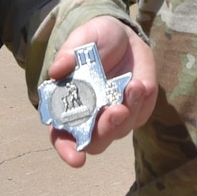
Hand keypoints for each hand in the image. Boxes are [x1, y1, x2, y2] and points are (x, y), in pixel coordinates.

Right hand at [44, 18, 156, 167]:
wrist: (123, 36)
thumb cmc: (95, 40)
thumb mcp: (82, 39)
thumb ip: (69, 53)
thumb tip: (56, 70)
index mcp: (66, 107)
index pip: (62, 138)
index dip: (67, 150)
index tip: (76, 159)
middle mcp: (89, 118)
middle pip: (94, 142)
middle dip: (105, 131)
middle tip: (116, 111)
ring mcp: (113, 116)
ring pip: (120, 129)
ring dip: (128, 111)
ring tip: (134, 86)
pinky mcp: (136, 110)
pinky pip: (139, 115)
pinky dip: (140, 102)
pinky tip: (139, 84)